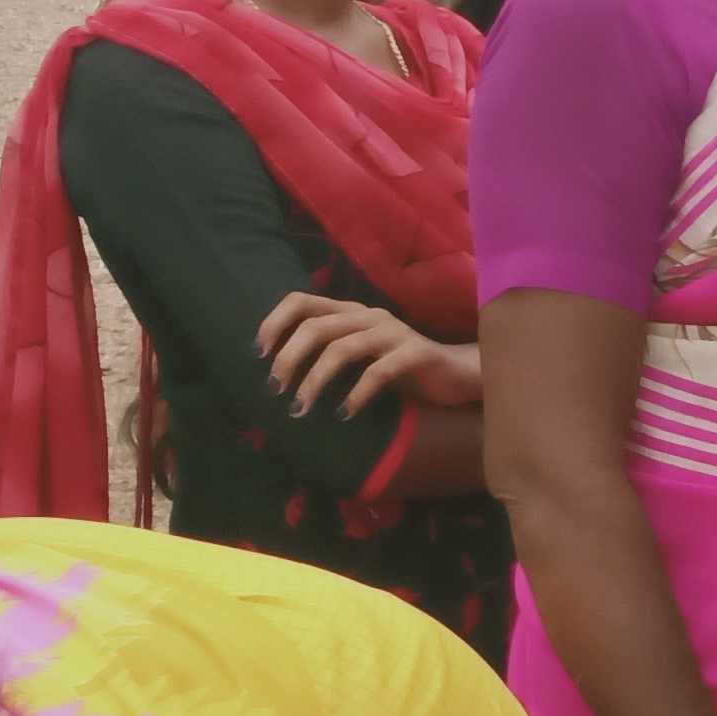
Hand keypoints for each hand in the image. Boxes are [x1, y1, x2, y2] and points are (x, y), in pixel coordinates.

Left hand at [256, 293, 481, 416]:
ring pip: (342, 349)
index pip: (301, 301)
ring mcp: (394, 332)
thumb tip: (275, 375)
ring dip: (315, 381)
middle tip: (276, 390)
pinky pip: (379, 370)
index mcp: (350, 312)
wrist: (458, 373)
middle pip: (316, 326)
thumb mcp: (358, 356)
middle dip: (288, 359)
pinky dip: (356, 394)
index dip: (274, 323)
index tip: (258, 354)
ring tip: (302, 409)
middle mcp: (369, 315)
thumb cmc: (399, 367)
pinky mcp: (417, 352)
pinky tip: (345, 413)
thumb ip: (327, 352)